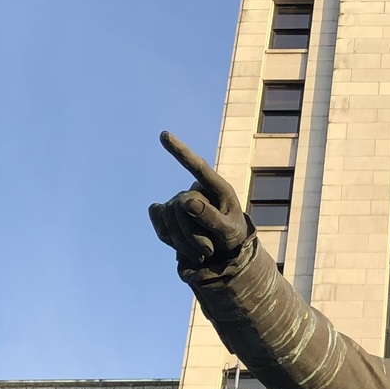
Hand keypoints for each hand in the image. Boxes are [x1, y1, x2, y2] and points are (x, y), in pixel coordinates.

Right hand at [148, 131, 250, 280]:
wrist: (222, 250)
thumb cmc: (232, 237)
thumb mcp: (228, 232)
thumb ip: (212, 218)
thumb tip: (185, 201)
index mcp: (218, 188)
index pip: (198, 167)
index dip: (181, 151)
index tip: (163, 135)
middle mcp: (196, 189)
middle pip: (181, 205)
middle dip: (192, 234)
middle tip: (208, 253)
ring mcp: (179, 198)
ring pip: (168, 214)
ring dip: (182, 241)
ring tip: (201, 253)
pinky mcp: (166, 210)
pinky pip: (157, 218)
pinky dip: (167, 236)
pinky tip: (179, 244)